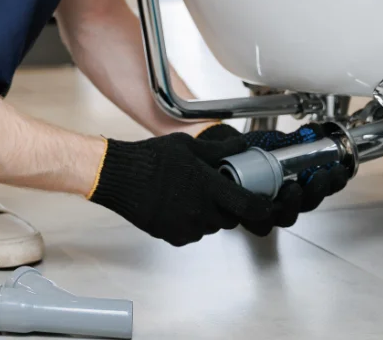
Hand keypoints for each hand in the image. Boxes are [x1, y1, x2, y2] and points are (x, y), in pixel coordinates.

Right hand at [88, 132, 273, 245]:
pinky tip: (177, 204)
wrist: (120, 176)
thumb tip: (240, 145)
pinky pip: (193, 233)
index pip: (250, 206)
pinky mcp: (174, 236)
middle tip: (215, 189)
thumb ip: (218, 149)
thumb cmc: (151, 158)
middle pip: (231, 217)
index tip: (262, 201)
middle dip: (229, 206)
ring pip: (211, 226)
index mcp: (209, 186)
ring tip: (190, 193)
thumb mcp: (188, 145)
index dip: (261, 206)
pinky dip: (191, 221)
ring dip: (209, 213)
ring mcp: (187, 227)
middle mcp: (201, 211)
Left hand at [198, 123, 349, 235]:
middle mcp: (281, 200)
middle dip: (316, 193)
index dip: (332, 182)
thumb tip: (308, 132)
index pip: (318, 187)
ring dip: (294, 205)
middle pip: (306, 205)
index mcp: (292, 182)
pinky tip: (268, 202)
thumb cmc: (242, 151)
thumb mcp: (266, 143)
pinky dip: (265, 214)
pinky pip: (259, 222)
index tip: (339, 170)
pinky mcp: (244, 215)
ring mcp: (264, 210)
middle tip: (318, 178)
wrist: (213, 155)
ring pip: (286, 217)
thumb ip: (286, 141)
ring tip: (294, 189)